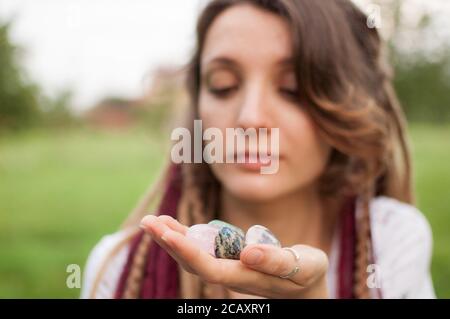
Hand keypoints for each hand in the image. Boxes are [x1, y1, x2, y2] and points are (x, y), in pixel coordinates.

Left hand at [140, 214, 328, 298]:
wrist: (304, 288)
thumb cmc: (307, 274)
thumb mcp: (303, 266)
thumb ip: (277, 261)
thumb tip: (248, 252)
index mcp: (246, 277)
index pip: (210, 268)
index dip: (187, 251)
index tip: (167, 234)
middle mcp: (231, 275)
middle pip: (193, 262)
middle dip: (169, 243)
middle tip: (148, 222)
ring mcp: (227, 267)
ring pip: (193, 255)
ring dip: (171, 239)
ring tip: (152, 221)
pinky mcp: (228, 259)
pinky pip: (201, 248)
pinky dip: (185, 236)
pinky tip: (171, 226)